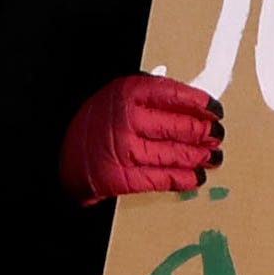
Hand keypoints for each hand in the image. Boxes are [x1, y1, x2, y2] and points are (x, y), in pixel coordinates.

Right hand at [58, 74, 221, 204]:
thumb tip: (189, 104)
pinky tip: (195, 178)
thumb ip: (148, 96)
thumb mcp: (113, 99)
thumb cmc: (90, 127)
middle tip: (216, 136)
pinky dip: (184, 180)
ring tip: (212, 157)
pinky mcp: (122, 177)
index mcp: (126, 94)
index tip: (215, 110)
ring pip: (177, 154)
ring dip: (200, 157)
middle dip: (204, 133)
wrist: (57, 158)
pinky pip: (163, 179)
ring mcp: (125, 150)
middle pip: (181, 127)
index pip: (176, 96)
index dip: (201, 104)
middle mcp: (127, 120)